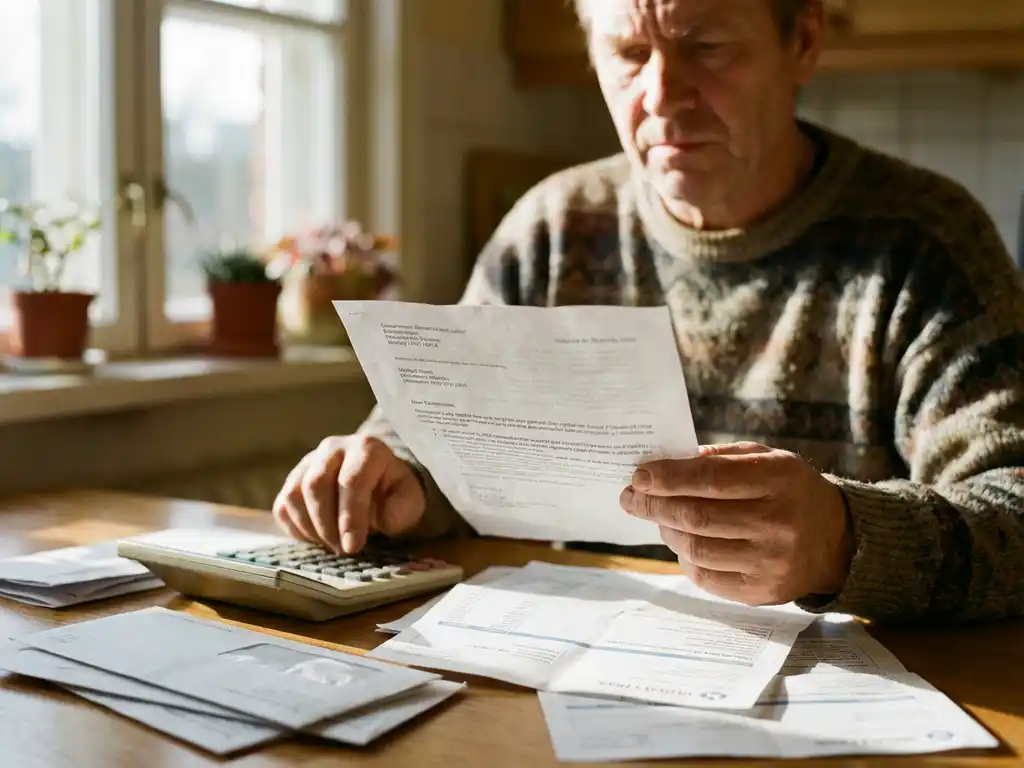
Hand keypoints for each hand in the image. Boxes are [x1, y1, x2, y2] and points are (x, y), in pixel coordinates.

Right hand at [272, 435, 425, 553]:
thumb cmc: (393, 493)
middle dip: (327, 525)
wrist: (377, 484)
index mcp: (366, 448)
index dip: (350, 517)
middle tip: (341, 550)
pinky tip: (317, 539)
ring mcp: (308, 462)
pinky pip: (283, 506)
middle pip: (316, 485)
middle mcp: (333, 448)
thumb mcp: (409, 500)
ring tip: (331, 546)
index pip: (351, 480)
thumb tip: (383, 520)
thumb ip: (402, 508)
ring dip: (311, 528)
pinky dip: (296, 529)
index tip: (353, 546)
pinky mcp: (292, 480)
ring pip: (294, 495)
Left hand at [619, 442, 853, 605]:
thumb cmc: (790, 491)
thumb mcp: (766, 459)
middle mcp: (778, 523)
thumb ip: (719, 459)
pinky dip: (685, 558)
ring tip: (659, 518)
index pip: (710, 479)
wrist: (837, 540)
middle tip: (631, 498)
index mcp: (779, 479)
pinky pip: (706, 577)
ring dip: (666, 531)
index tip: (639, 476)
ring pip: (696, 549)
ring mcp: (771, 562)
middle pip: (697, 517)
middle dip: (654, 506)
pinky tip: (683, 542)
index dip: (668, 478)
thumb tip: (664, 465)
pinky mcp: (762, 591)